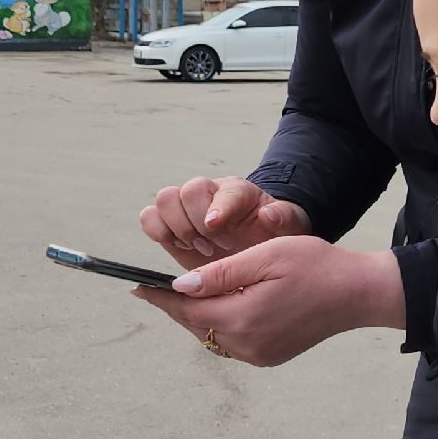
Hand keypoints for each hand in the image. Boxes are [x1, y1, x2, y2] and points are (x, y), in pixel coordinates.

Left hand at [131, 237, 405, 366]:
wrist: (357, 292)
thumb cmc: (315, 265)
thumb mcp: (267, 256)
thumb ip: (222, 272)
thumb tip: (180, 284)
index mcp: (244, 318)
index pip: (188, 310)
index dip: (160, 298)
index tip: (135, 286)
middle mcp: (247, 344)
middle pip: (197, 326)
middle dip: (175, 306)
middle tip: (152, 287)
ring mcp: (259, 354)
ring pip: (212, 335)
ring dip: (196, 315)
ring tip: (181, 293)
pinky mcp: (269, 356)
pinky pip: (231, 341)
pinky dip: (218, 323)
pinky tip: (216, 305)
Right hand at [140, 175, 309, 269]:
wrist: (256, 244)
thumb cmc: (271, 233)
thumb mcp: (288, 226)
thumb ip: (283, 218)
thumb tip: (269, 214)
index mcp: (239, 191)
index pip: (225, 191)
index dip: (218, 207)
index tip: (214, 227)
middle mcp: (209, 194)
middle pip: (188, 190)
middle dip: (196, 221)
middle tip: (211, 246)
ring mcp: (187, 208)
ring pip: (165, 200)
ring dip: (175, 227)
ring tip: (196, 248)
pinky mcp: (170, 225)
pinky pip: (150, 217)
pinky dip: (157, 232)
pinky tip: (180, 248)